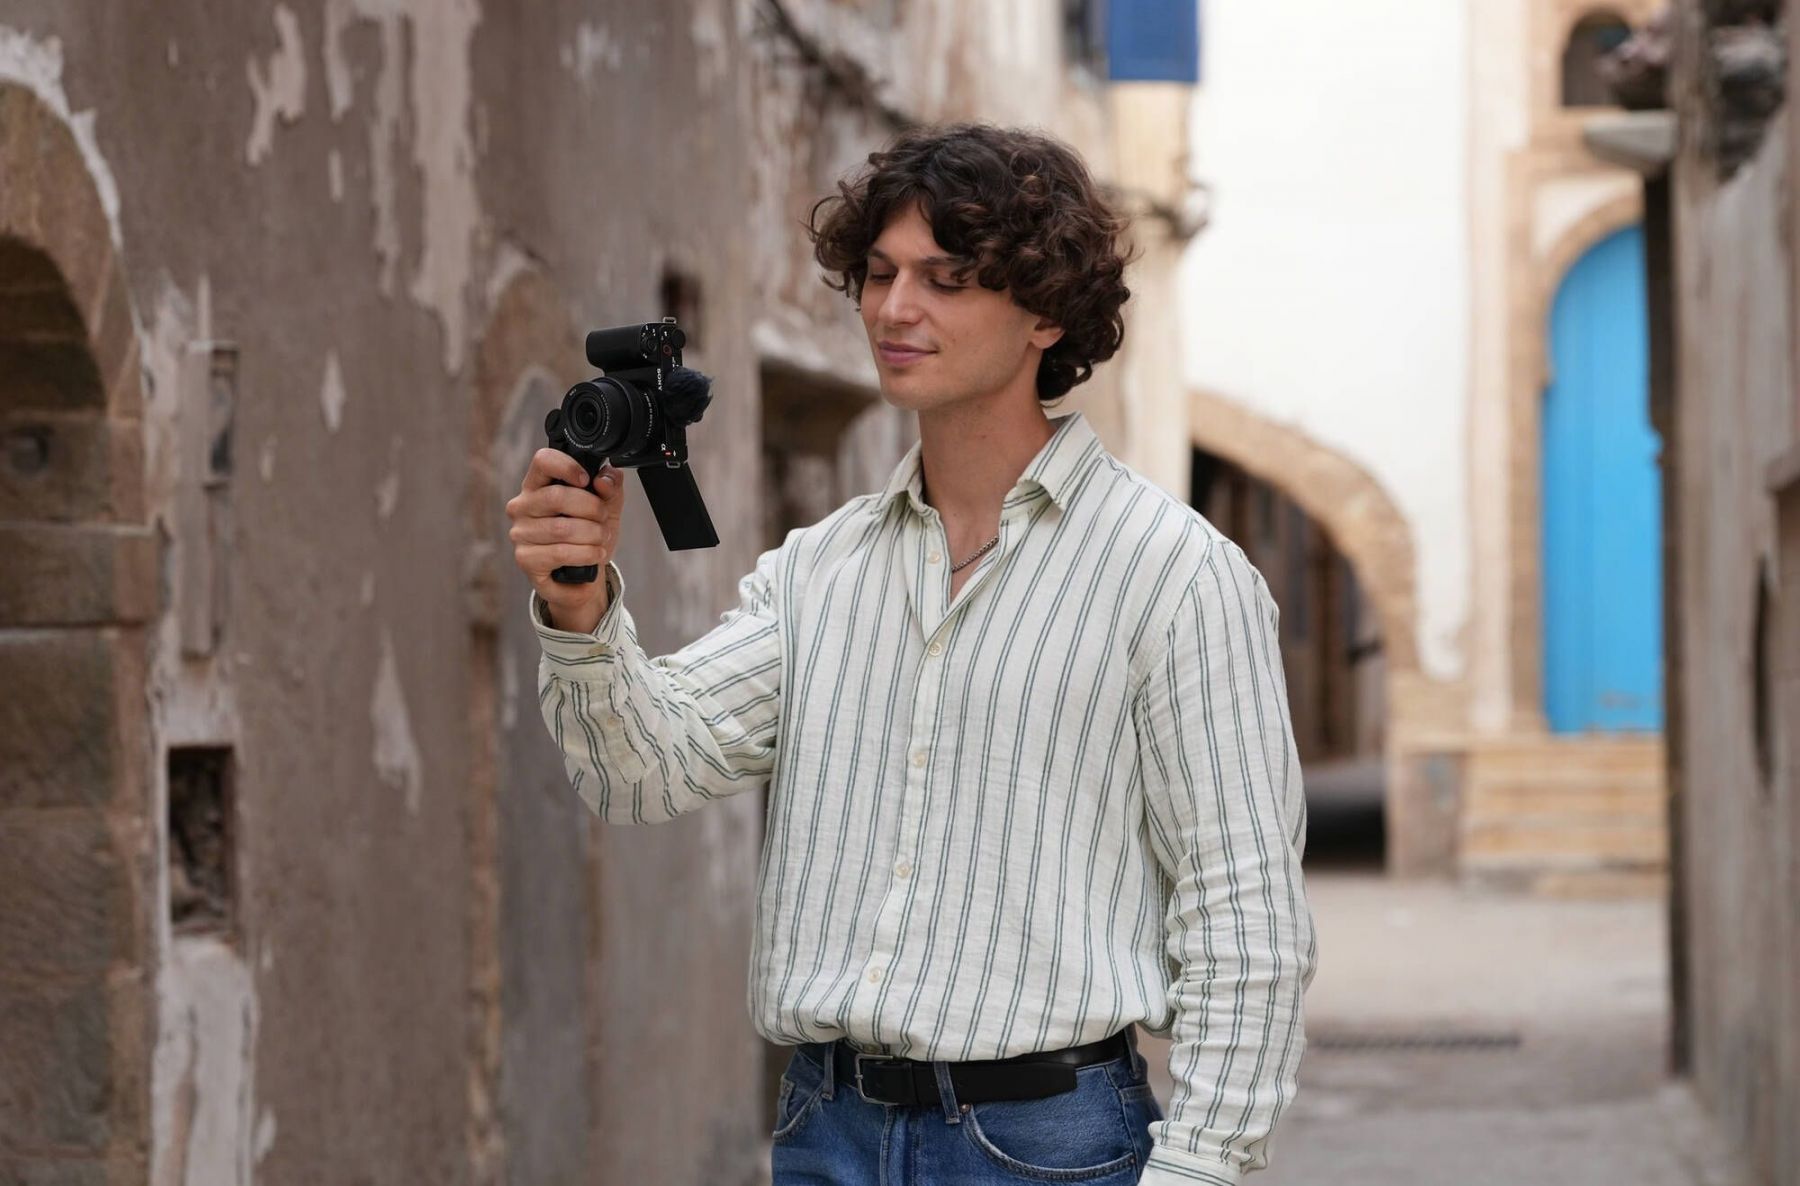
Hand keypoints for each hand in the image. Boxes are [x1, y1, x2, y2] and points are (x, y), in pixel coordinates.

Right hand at [506, 449, 623, 632]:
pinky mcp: (525, 559)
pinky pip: (561, 553)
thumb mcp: (607, 508)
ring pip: (562, 528)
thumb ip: (610, 488)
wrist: (583, 577)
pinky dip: (586, 554)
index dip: (568, 467)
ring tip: (601, 538)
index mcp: (538, 485)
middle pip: (557, 497)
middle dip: (591, 508)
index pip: (543, 461)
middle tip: (603, 518)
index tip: (587, 480)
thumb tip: (604, 479)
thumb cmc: (588, 536)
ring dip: (592, 534)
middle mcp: (522, 506)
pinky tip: (595, 554)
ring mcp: (521, 533)